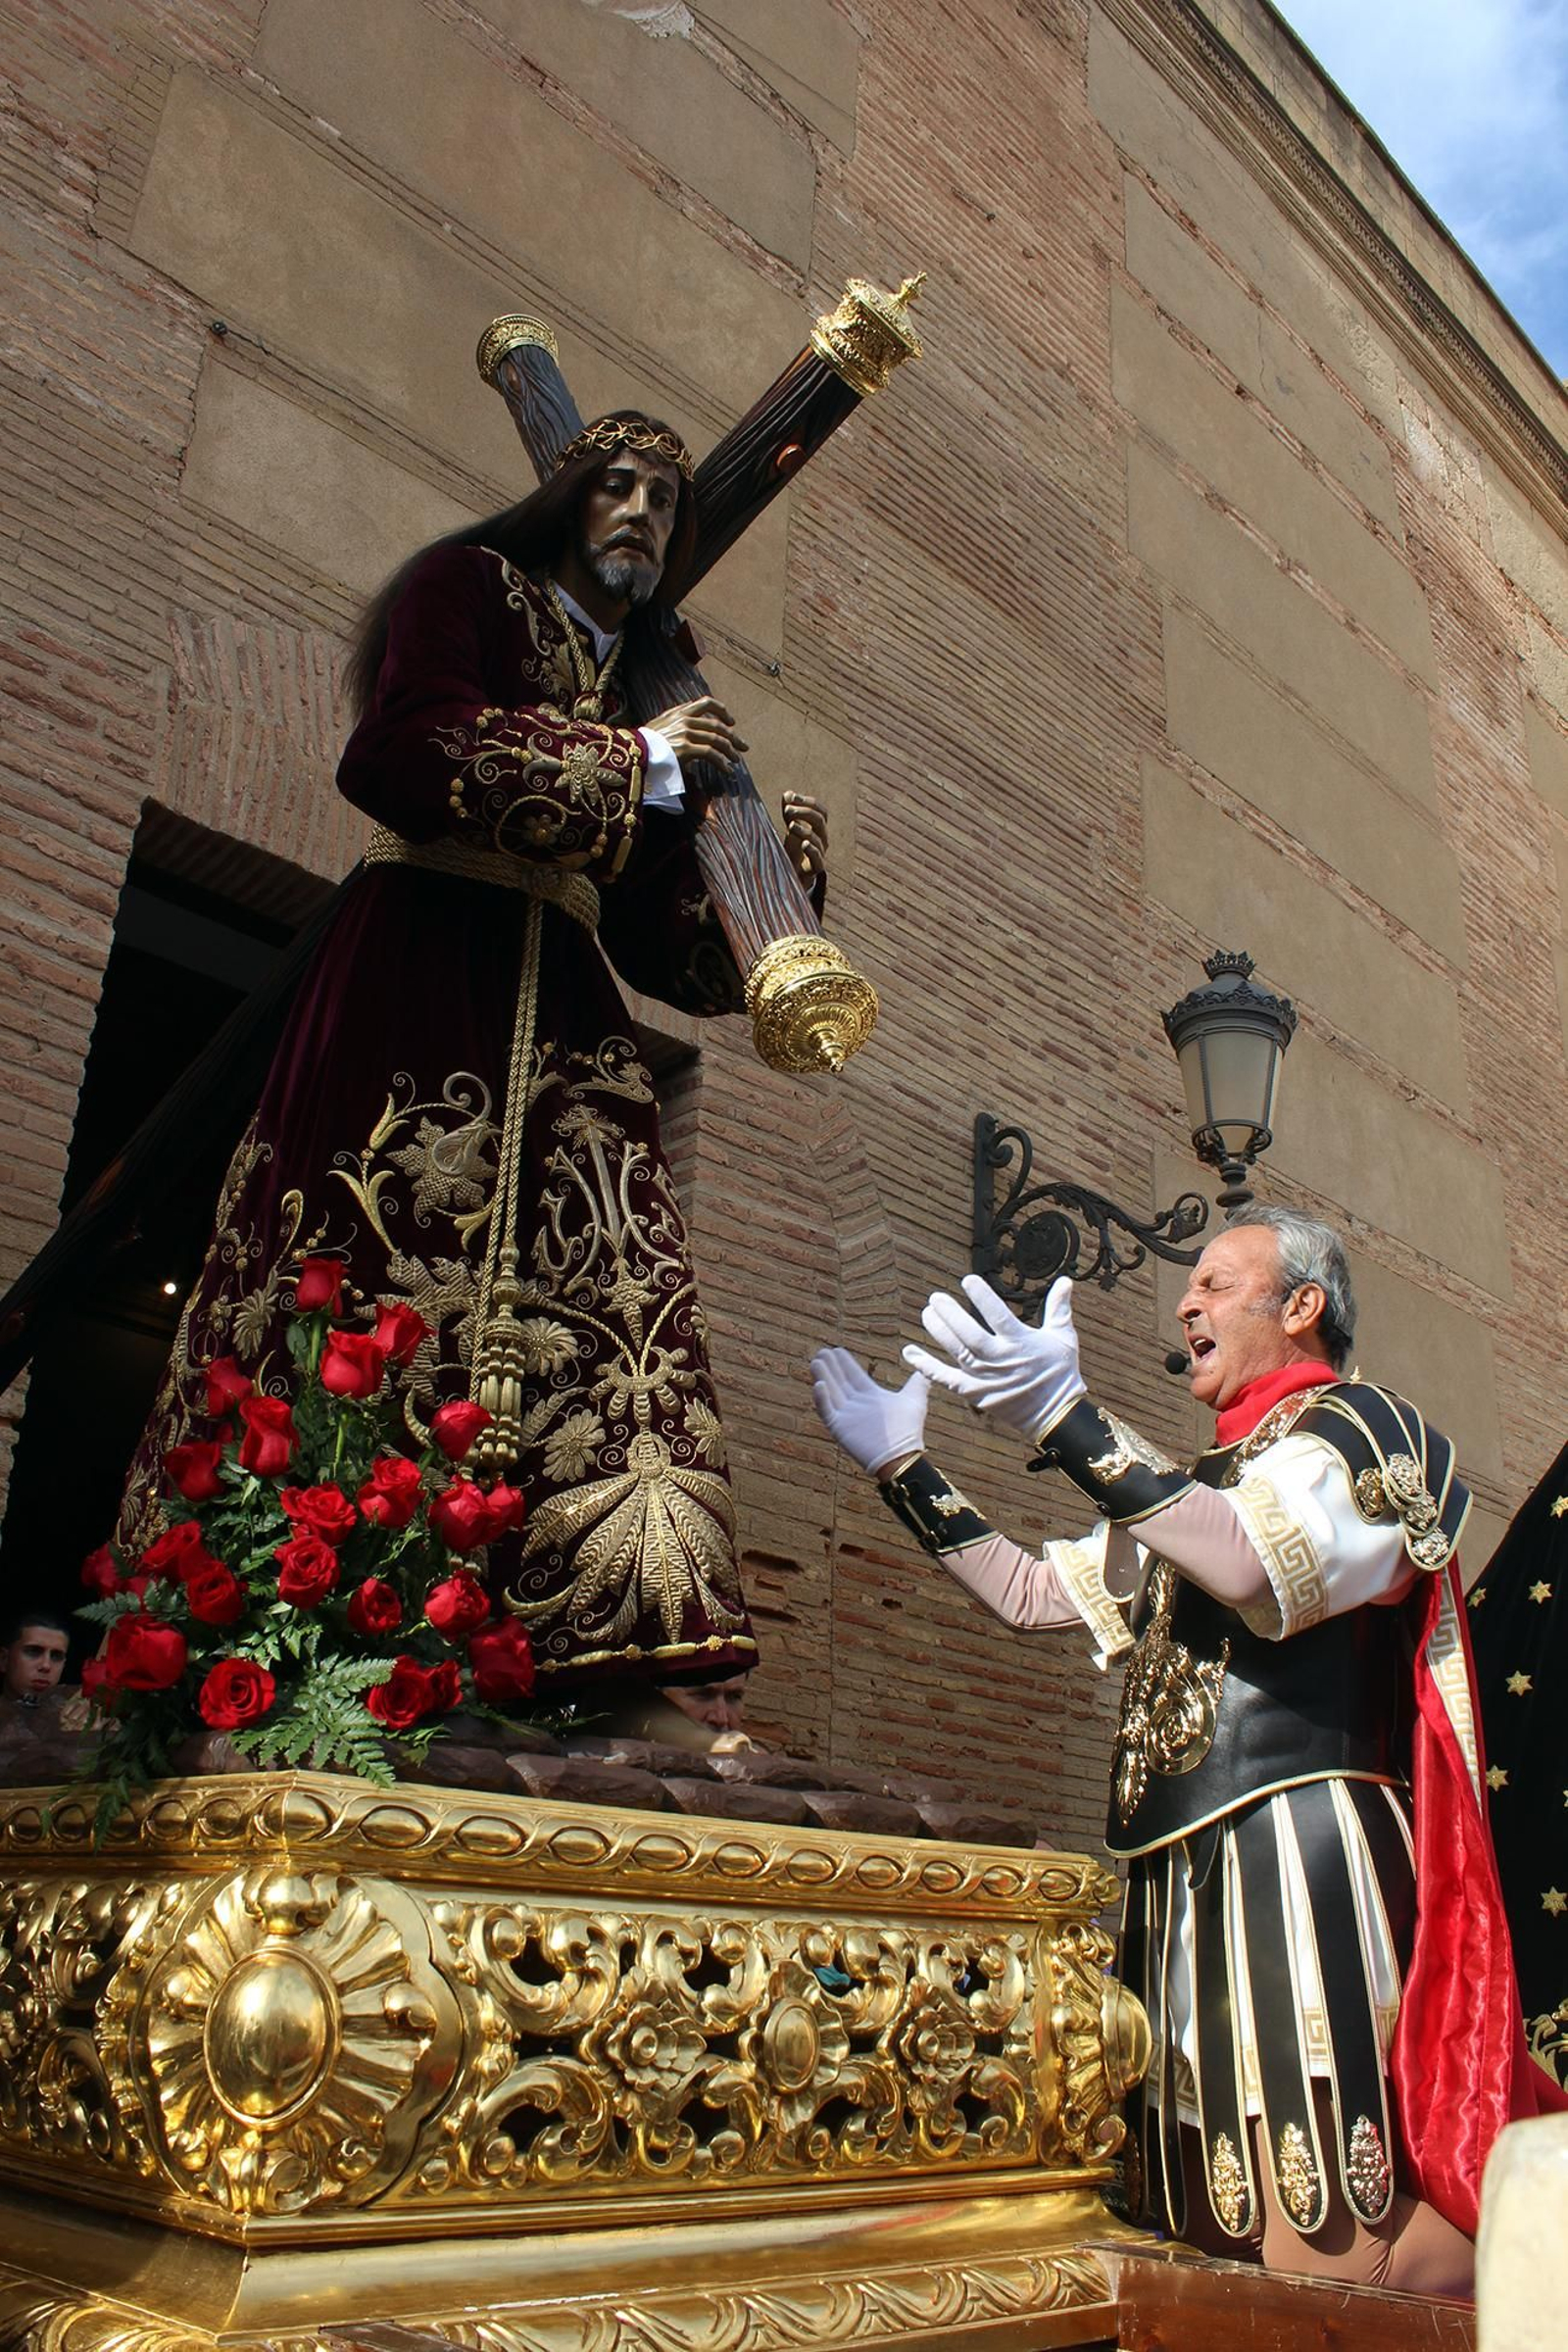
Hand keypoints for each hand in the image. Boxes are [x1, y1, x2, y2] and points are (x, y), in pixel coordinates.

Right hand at [648, 697, 747, 770]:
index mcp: (678, 712)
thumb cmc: (642, 744)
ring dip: (730, 751)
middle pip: (717, 725)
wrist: (631, 752)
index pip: (706, 703)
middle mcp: (684, 720)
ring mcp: (685, 733)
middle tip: (742, 746)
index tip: (731, 721)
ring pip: (717, 739)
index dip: (722, 710)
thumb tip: (686, 727)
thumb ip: (673, 723)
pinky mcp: (686, 749)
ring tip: (735, 761)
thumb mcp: (657, 726)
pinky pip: (712, 755)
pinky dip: (722, 763)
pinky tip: (727, 771)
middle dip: (732, 736)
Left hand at [781, 792, 827, 883]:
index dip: (806, 801)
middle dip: (804, 812)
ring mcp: (820, 854)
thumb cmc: (793, 851)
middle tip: (787, 810)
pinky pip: (818, 858)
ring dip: (804, 829)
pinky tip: (803, 844)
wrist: (791, 878)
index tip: (789, 796)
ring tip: (790, 826)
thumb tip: (787, 794)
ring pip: (818, 838)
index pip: (819, 810)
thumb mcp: (790, 829)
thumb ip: (789, 812)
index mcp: (817, 828)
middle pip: (820, 820)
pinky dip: (812, 849)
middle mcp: (822, 839)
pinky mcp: (815, 869)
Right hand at [810, 1347, 928, 1474]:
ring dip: (823, 1376)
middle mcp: (856, 1405)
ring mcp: (847, 1416)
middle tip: (822, 1351)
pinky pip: (827, 1411)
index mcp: (871, 1396)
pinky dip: (821, 1399)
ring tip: (816, 1361)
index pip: (854, 1376)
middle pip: (839, 1381)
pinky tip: (818, 1384)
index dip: (845, 1363)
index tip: (837, 1349)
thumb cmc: (908, 1430)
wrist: (902, 1455)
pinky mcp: (840, 1428)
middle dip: (830, 1367)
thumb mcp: (915, 1400)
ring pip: (830, 1392)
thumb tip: (924, 1369)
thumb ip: (918, 1383)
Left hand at [901, 1274, 1084, 1441]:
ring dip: (939, 1332)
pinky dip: (926, 1366)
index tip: (967, 1280)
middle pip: (970, 1334)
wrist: (1055, 1415)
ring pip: (957, 1351)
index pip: (997, 1315)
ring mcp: (985, 1378)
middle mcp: (1000, 1359)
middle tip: (935, 1298)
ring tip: (926, 1313)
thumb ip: (1059, 1308)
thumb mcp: (1064, 1338)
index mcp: (1021, 1342)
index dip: (981, 1297)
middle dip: (951, 1314)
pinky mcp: (975, 1393)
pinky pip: (946, 1379)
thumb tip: (1066, 1281)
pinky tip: (909, 1352)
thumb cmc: (1059, 1372)